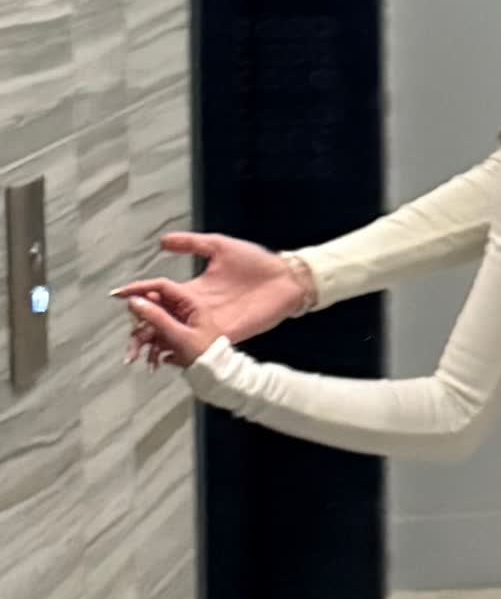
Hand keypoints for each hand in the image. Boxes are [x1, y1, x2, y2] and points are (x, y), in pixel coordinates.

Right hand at [111, 231, 306, 367]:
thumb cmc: (256, 262)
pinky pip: (199, 345)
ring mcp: (210, 323)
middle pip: (162, 321)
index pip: (158, 294)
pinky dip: (181, 351)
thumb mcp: (219, 246)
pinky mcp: (225, 334)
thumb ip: (191, 244)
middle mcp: (196, 309)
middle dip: (141, 331)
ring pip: (176, 337)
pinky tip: (166, 357)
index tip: (115, 295)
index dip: (137, 294)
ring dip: (157, 346)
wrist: (286, 278)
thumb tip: (161, 241)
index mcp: (192, 289)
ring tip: (138, 354)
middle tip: (127, 339)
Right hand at [121, 279, 222, 368]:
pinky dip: (150, 351)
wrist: (215, 377)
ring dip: (140, 342)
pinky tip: (153, 364)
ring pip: (149, 326)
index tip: (119, 294)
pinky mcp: (172, 337)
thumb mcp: (180, 336)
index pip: (160, 286)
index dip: (138, 288)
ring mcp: (176, 323)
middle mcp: (182, 310)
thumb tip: (136, 302)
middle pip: (151, 308)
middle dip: (138, 325)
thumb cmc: (207, 355)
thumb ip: (157, 318)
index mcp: (189, 302)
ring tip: (134, 357)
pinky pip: (154, 339)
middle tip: (134, 338)